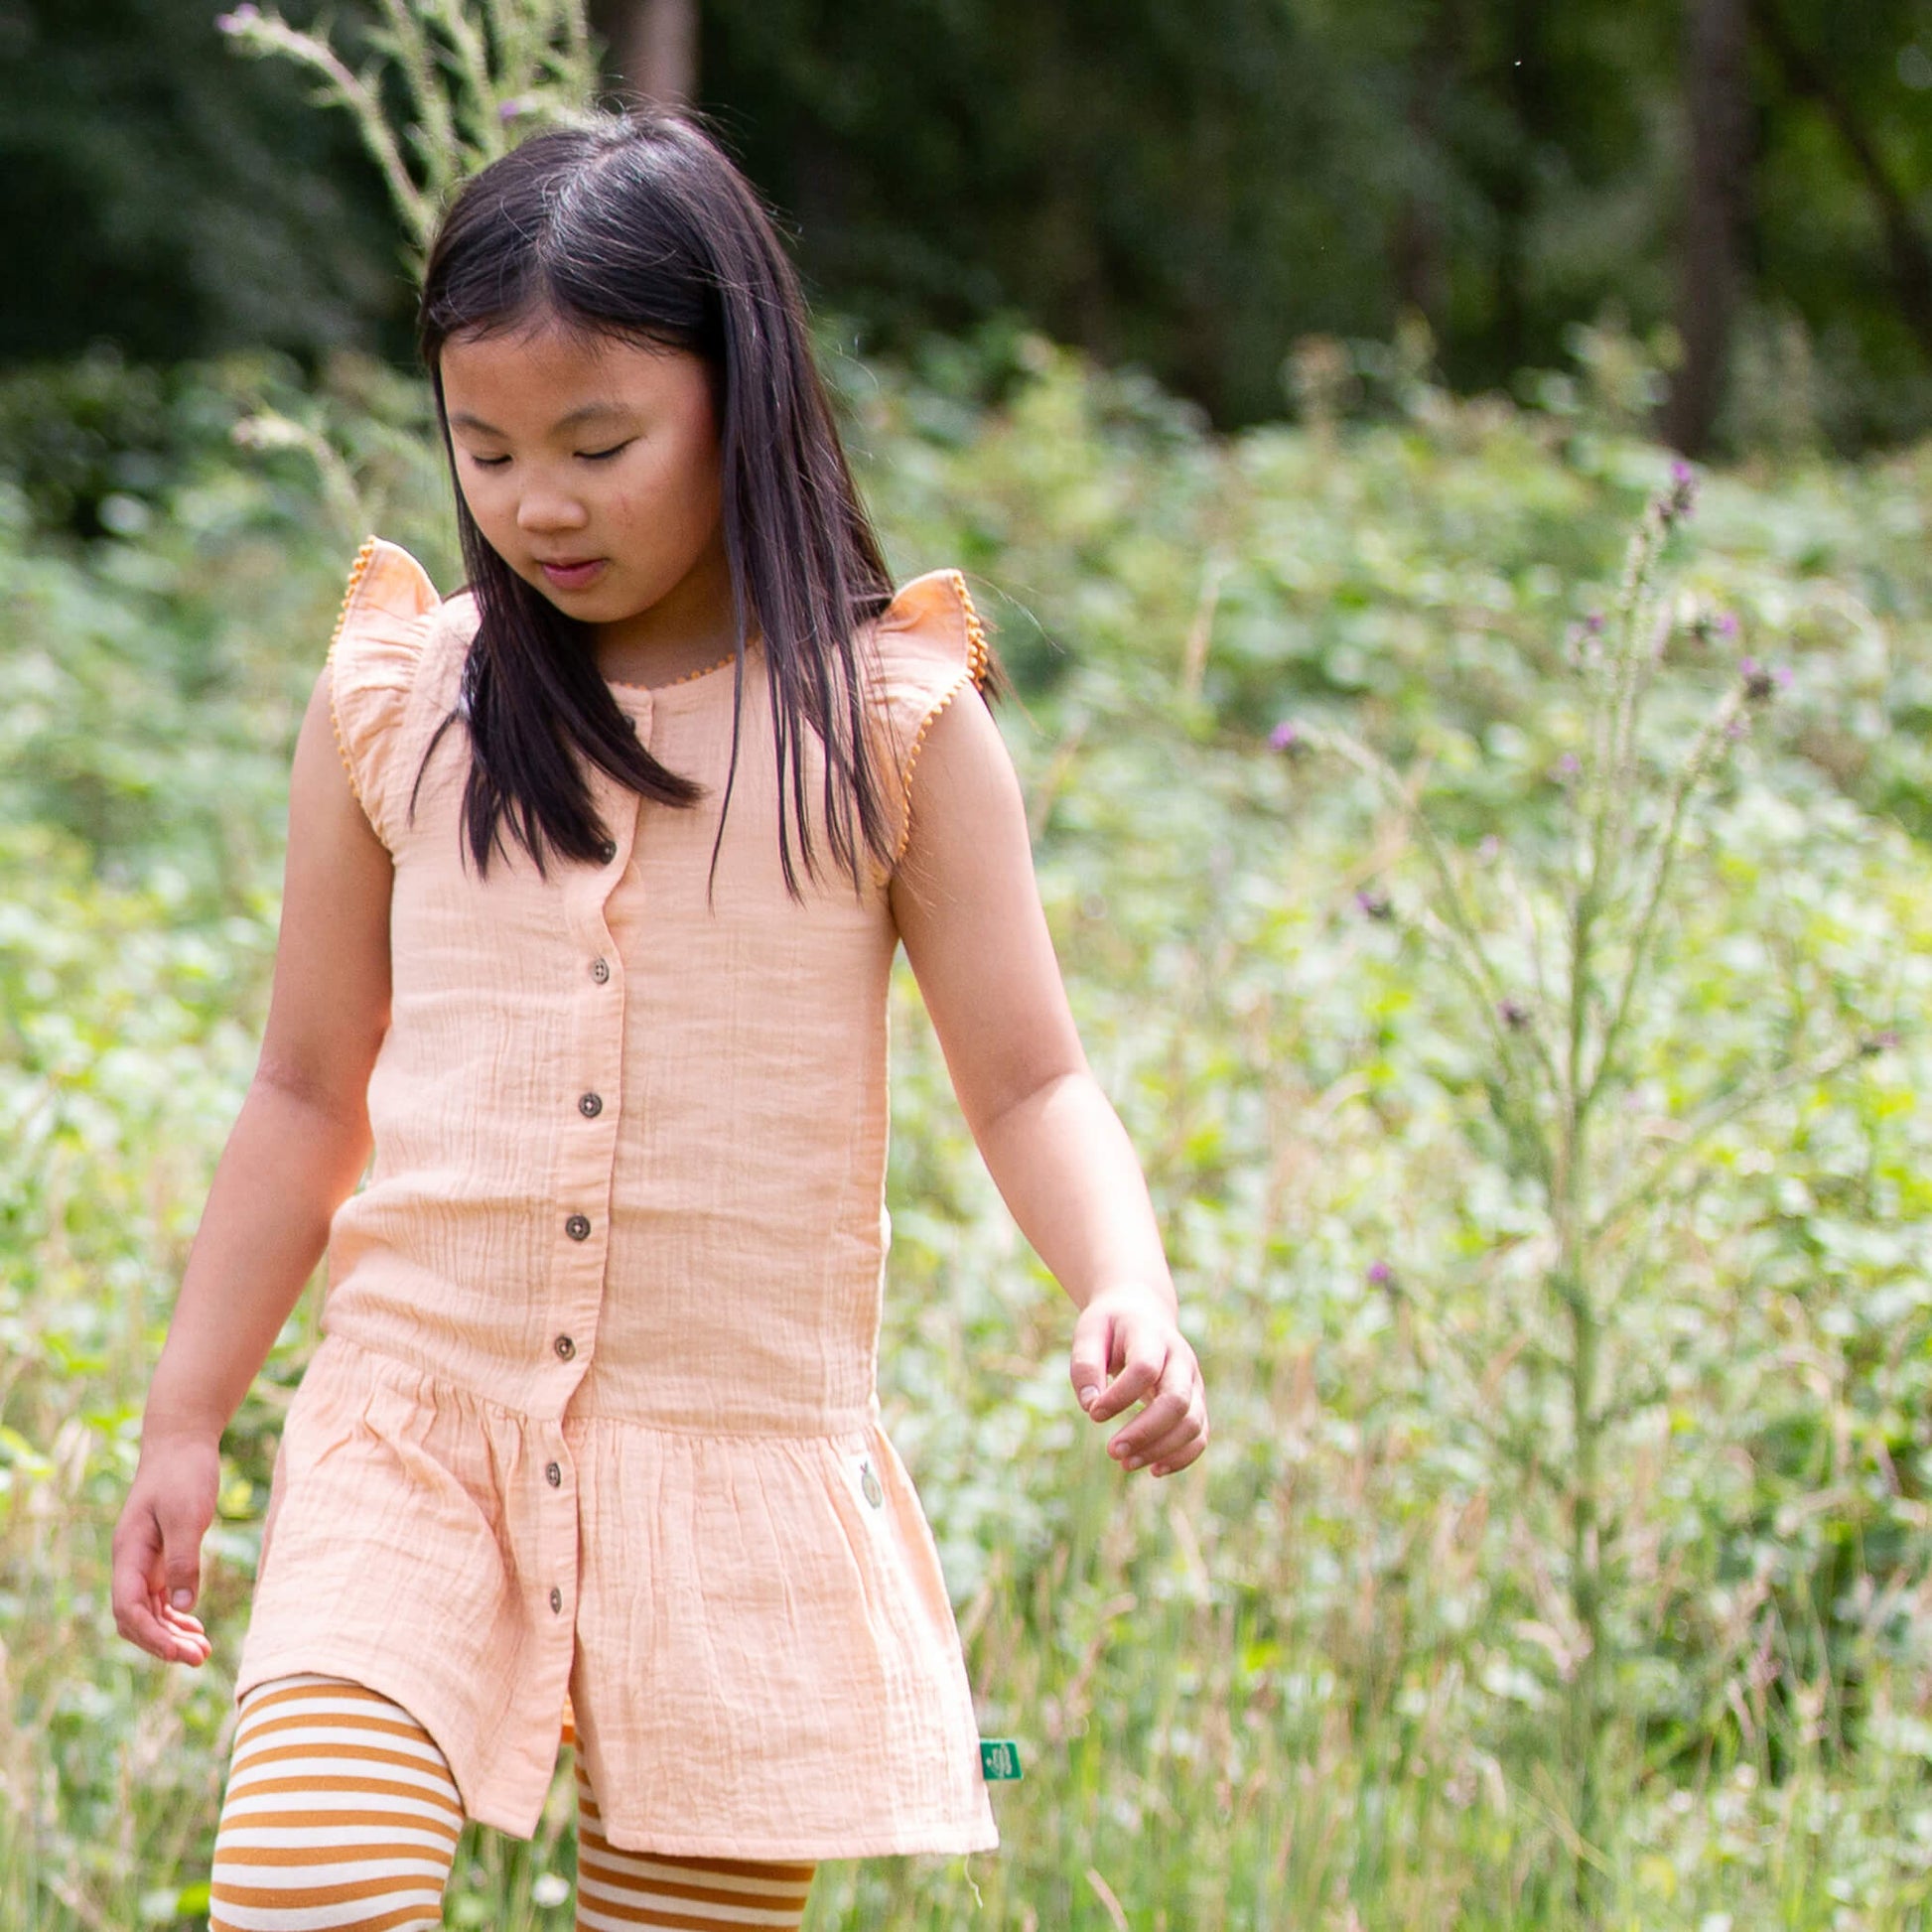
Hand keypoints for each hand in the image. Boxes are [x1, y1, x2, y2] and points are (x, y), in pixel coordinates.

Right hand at [111, 1433, 219, 1665]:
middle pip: (137, 1617)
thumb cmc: (183, 1473)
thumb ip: (183, 1561)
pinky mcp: (162, 1555)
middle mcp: (131, 1562)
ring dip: (172, 1633)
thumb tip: (182, 1609)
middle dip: (163, 1642)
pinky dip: (176, 1615)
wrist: (183, 1441)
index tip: (179, 1652)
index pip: (129, 1608)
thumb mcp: (186, 1515)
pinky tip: (194, 1627)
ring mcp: (145, 1560)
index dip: (151, 1635)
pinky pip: (162, 1596)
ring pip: (150, 1610)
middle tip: (200, 1659)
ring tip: (202, 1653)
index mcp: (129, 1553)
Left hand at [1069, 1287, 1207, 1477]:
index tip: (1092, 1413)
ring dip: (1160, 1450)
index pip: (1145, 1369)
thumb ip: (1086, 1365)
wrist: (1143, 1313)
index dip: (1120, 1396)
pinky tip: (1153, 1469)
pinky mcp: (1196, 1403)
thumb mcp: (1089, 1332)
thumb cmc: (1111, 1326)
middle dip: (1145, 1432)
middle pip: (1176, 1401)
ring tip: (1124, 1463)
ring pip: (1192, 1423)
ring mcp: (1193, 1382)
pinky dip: (1181, 1457)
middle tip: (1111, 1451)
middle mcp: (1181, 1359)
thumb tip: (1090, 1405)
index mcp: (1152, 1335)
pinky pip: (1200, 1436)